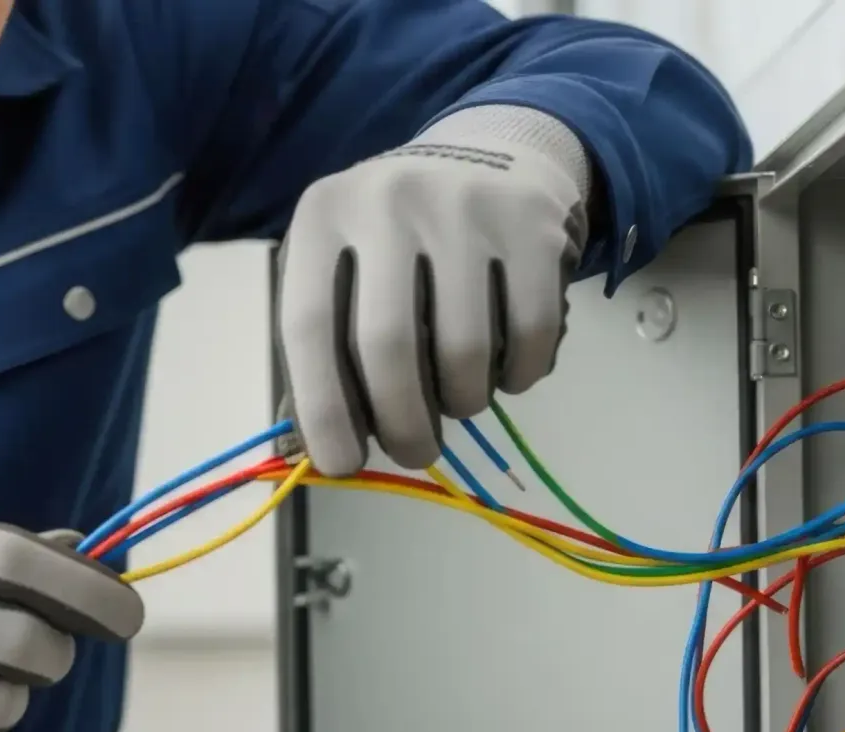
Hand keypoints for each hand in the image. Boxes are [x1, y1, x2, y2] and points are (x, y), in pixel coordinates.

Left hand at [276, 107, 591, 475]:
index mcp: (322, 216)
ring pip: (464, 349)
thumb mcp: (340, 267)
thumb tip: (318, 451)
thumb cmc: (396, 240)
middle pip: (388, 344)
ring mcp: (465, 206)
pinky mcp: (533, 223)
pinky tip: (505, 369)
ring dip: (463, 402)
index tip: (341, 465)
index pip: (311, 326)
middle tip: (413, 452)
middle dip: (401, 422)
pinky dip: (520, 376)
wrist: (488, 153)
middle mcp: (389, 200)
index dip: (323, 409)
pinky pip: (531, 333)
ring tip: (458, 399)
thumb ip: (323, 348)